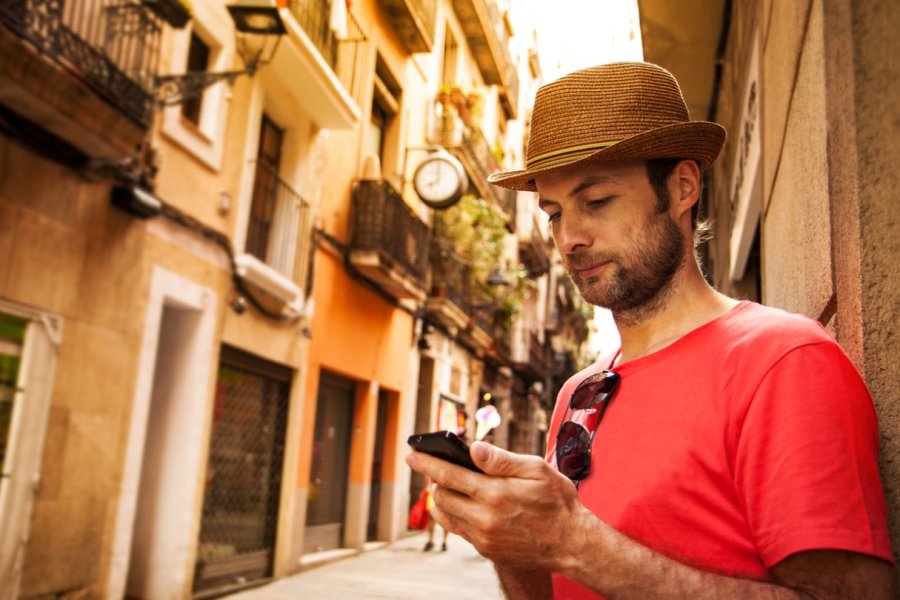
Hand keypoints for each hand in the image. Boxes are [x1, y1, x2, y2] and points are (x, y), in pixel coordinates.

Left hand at [406, 441, 586, 569]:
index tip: (412, 454)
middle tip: (438, 466)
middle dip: (436, 478)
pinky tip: (463, 504)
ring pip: (446, 513)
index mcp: (494, 493)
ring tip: (450, 484)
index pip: (448, 474)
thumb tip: (474, 448)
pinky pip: (458, 529)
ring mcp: (483, 536)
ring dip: (443, 497)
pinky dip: (454, 514)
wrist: (572, 543)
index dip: (426, 462)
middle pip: (441, 495)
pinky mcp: (486, 549)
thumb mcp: (536, 469)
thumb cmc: (557, 502)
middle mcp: (484, 517)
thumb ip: (501, 459)